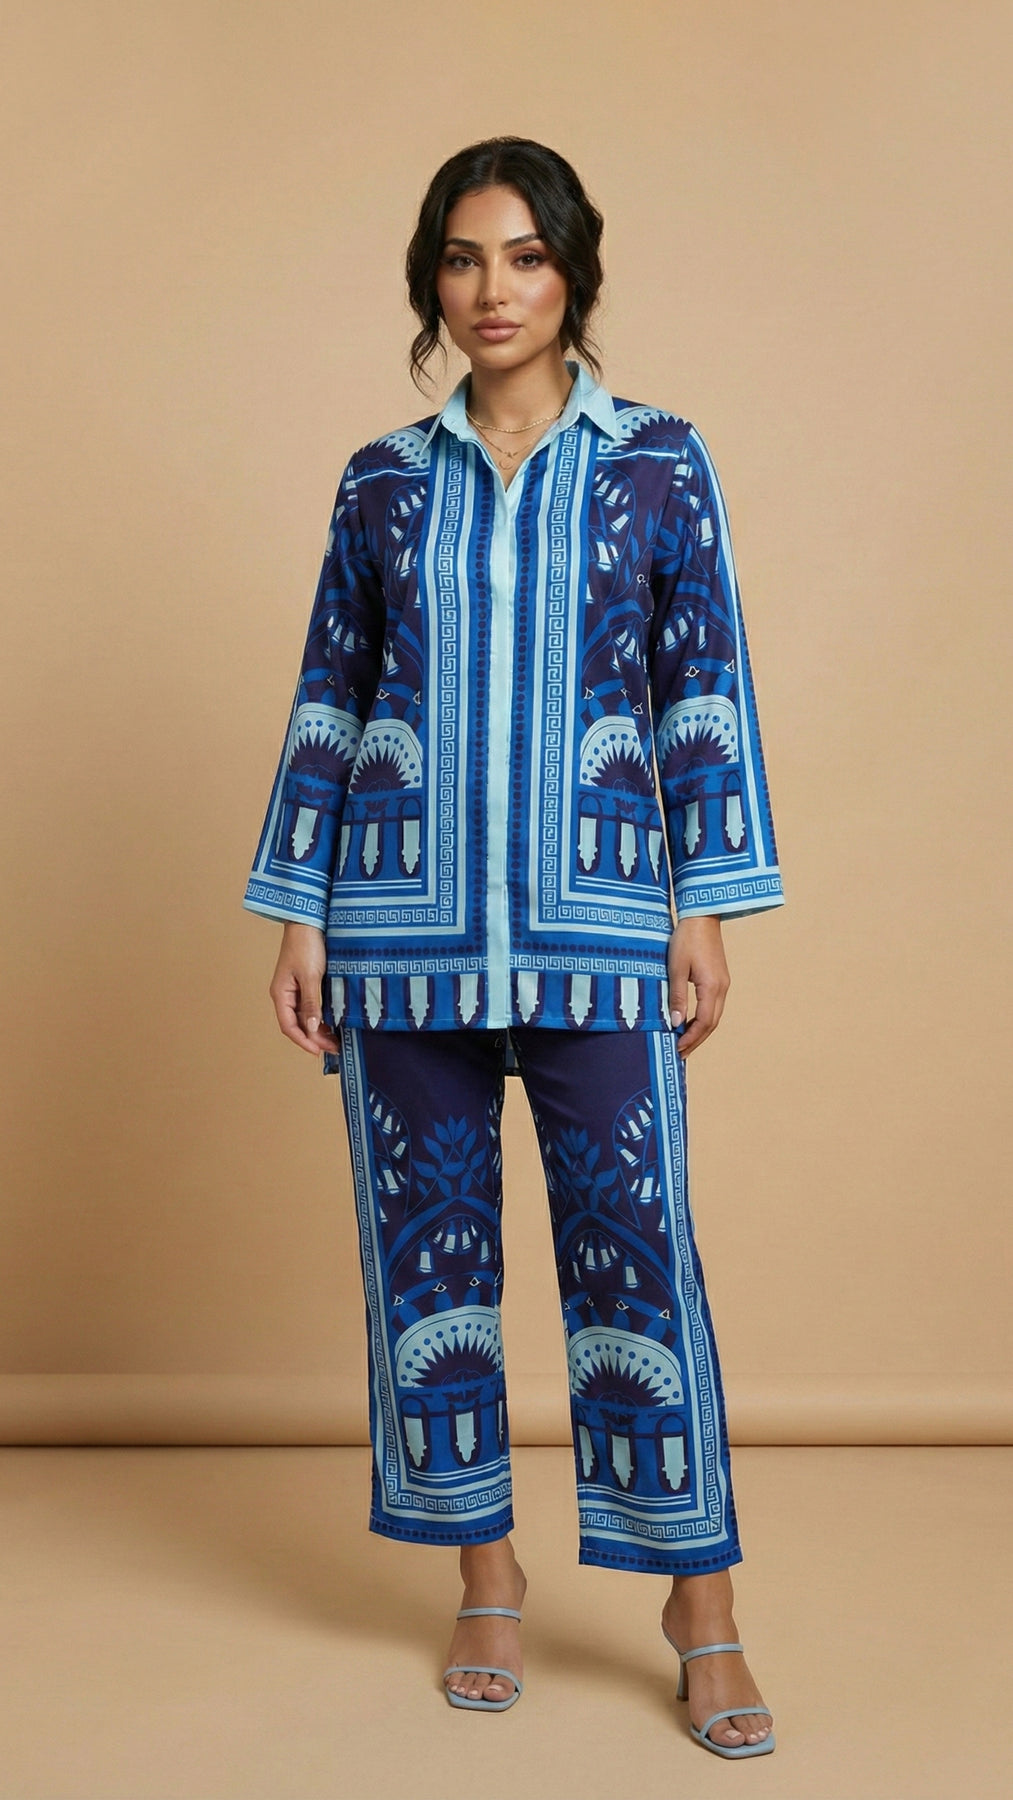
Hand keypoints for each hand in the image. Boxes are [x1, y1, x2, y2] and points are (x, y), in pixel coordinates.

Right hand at [269, 922, 340, 1055]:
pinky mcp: (305, 984)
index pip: (289, 1026)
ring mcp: (295, 990)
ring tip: (336, 1040)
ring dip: (318, 1030)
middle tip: (334, 1048)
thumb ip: (312, 1002)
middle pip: (297, 1025)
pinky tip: (332, 1023)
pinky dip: (320, 1017)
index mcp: (281, 994)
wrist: (308, 922)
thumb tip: (312, 1027)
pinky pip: (311, 1007)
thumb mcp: (311, 975)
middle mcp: (286, 995)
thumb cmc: (306, 945)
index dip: (303, 1041)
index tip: (318, 1051)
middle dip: (314, 1038)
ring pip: (305, 1017)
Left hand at [666, 915, 729, 1056]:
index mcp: (712, 987)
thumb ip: (677, 996)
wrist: (702, 915)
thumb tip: (676, 1022)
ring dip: (700, 1030)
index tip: (677, 1048)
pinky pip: (713, 1005)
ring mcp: (723, 983)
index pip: (704, 1022)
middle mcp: (722, 988)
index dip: (691, 1038)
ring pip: (714, 1015)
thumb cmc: (687, 938)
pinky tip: (690, 1021)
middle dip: (696, 1040)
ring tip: (684, 1041)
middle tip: (680, 1053)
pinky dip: (703, 1018)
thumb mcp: (676, 968)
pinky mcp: (719, 978)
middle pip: (712, 1023)